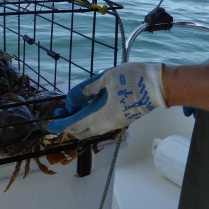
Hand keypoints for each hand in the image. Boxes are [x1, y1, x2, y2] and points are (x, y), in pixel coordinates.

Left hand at [46, 62, 166, 138]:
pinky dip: (89, 119)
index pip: (74, 125)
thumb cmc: (133, 79)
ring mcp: (115, 123)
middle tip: (60, 111)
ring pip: (91, 128)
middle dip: (67, 123)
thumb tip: (71, 99)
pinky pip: (100, 125)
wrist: (159, 86)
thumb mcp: (106, 78)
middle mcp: (106, 124)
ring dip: (79, 120)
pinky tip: (88, 106)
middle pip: (81, 130)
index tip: (49, 127)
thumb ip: (86, 89)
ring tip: (72, 106)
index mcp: (100, 116)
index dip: (60, 126)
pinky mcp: (121, 119)